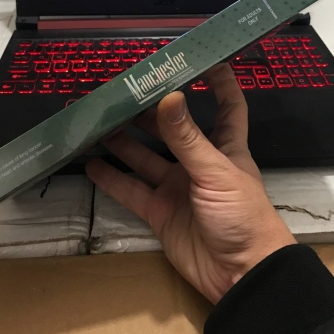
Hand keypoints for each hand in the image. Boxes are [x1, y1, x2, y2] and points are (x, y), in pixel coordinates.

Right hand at [86, 64, 295, 303]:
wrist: (242, 273)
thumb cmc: (242, 216)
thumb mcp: (215, 172)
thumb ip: (187, 138)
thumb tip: (169, 96)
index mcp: (225, 148)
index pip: (227, 106)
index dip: (219, 83)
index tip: (202, 59)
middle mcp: (199, 163)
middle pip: (173, 129)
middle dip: (150, 111)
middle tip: (121, 92)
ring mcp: (178, 189)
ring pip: (145, 158)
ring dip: (124, 141)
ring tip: (98, 122)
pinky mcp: (160, 214)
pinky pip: (131, 192)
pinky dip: (112, 179)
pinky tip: (91, 164)